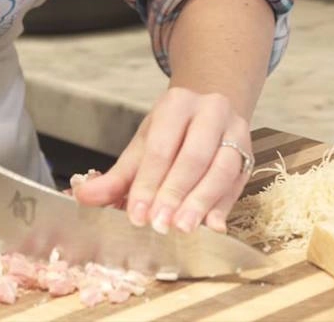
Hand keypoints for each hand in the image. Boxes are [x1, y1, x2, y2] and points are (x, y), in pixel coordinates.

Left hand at [73, 87, 251, 233]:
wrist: (211, 112)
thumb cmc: (174, 131)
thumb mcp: (143, 145)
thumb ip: (117, 176)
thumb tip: (84, 196)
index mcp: (178, 104)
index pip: (161, 147)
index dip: (148, 183)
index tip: (137, 214)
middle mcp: (211, 112)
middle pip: (194, 157)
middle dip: (175, 194)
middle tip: (159, 225)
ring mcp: (236, 132)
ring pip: (222, 169)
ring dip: (202, 202)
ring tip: (184, 228)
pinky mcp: (249, 155)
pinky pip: (238, 182)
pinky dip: (225, 205)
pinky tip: (213, 225)